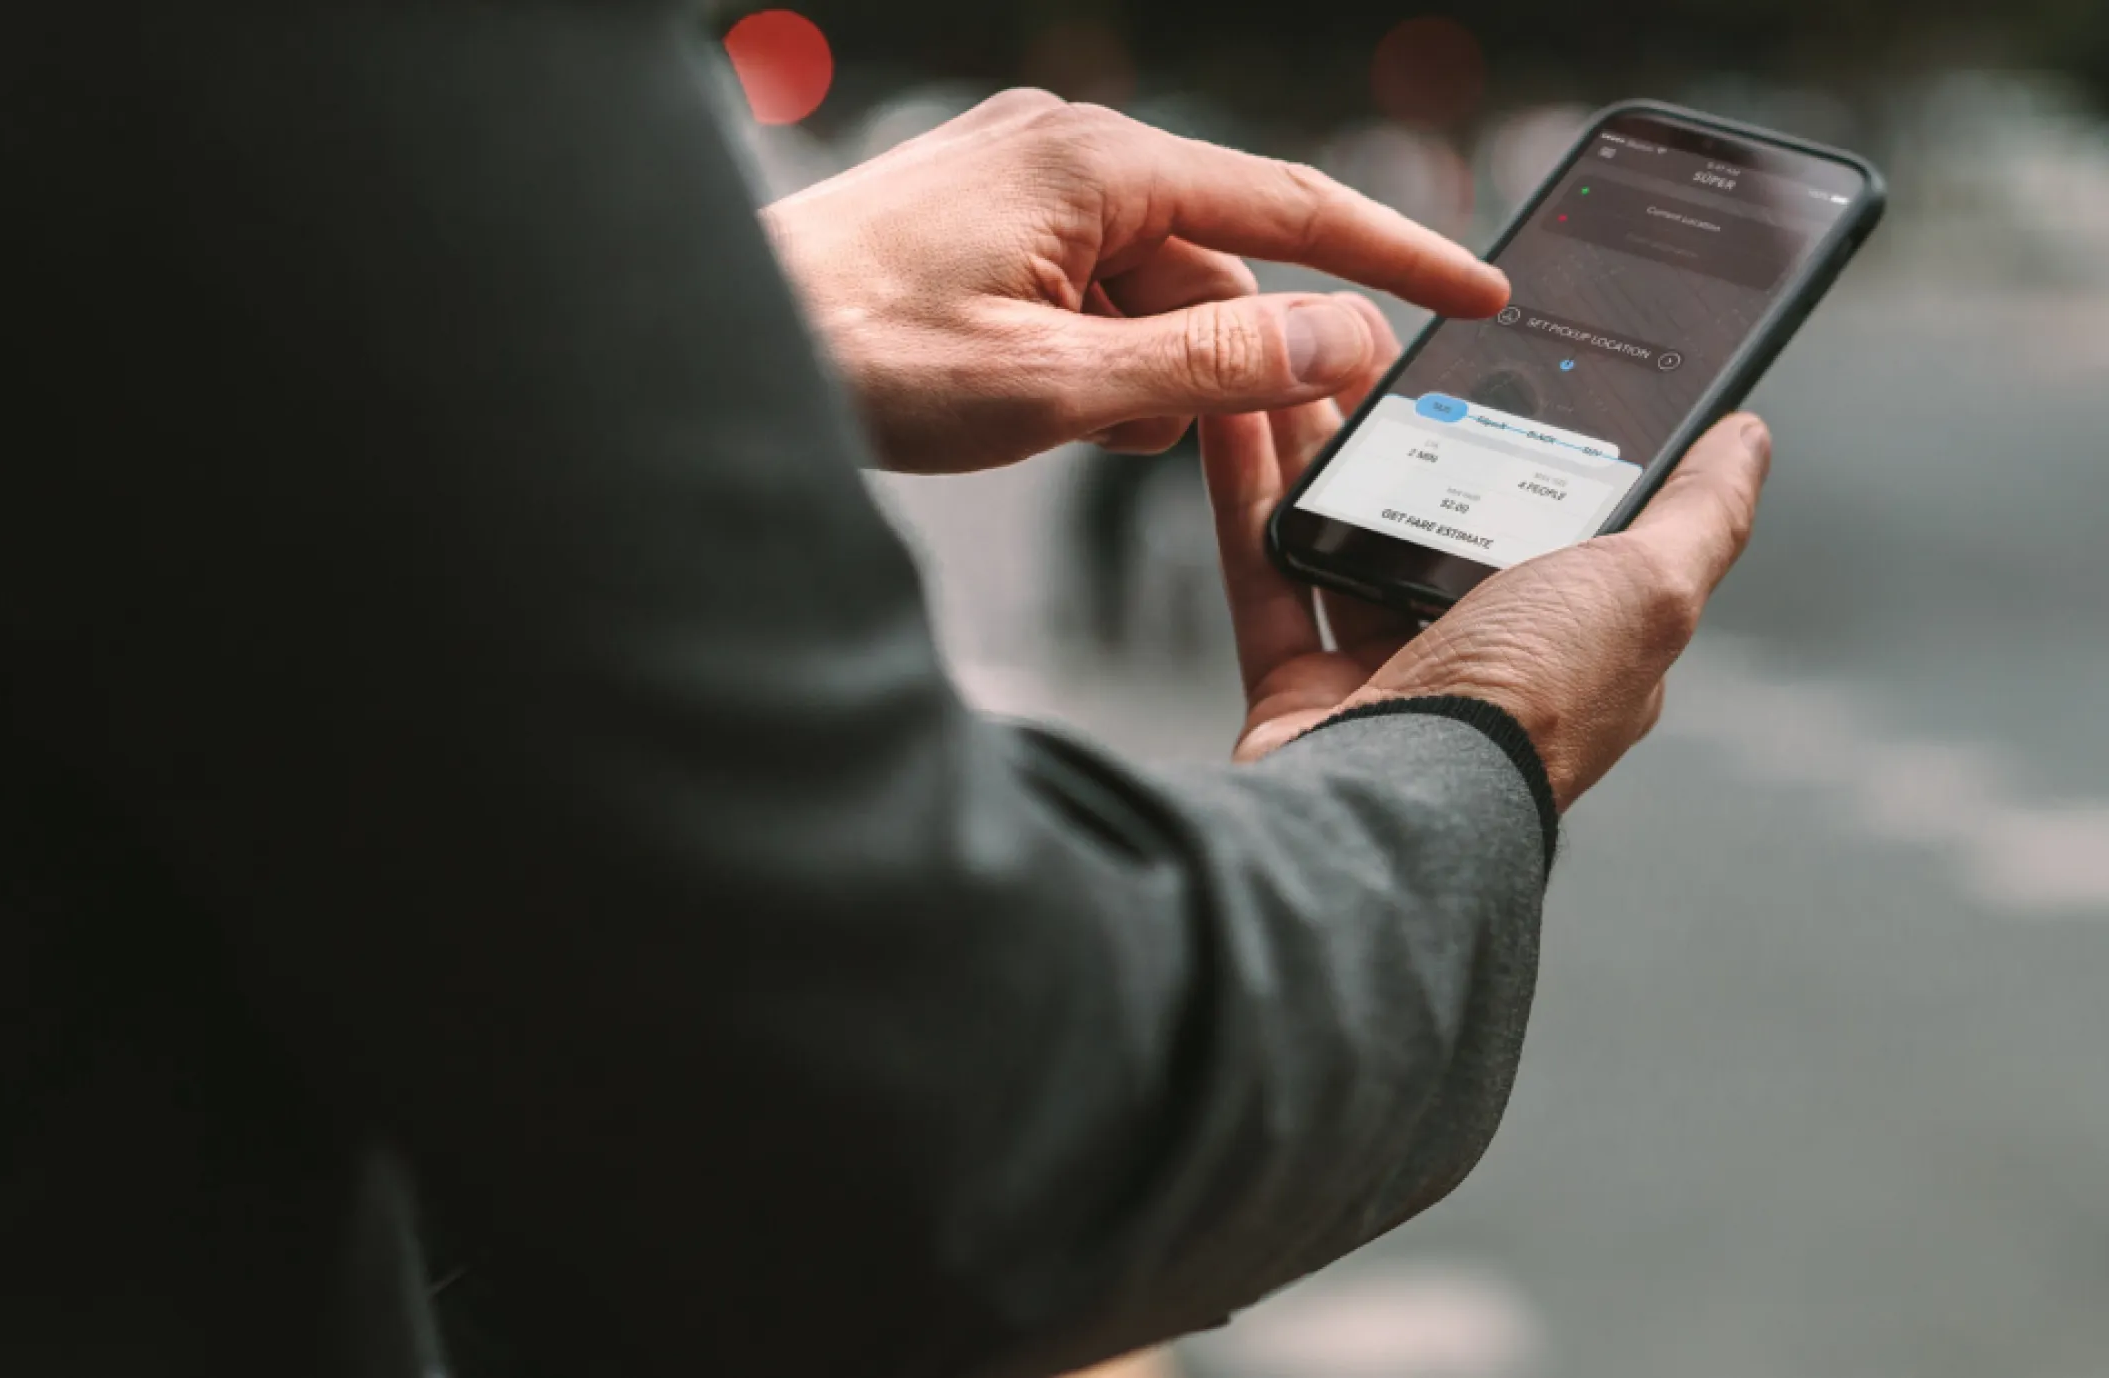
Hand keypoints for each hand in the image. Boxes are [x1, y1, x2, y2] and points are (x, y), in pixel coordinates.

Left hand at [761, 90, 1506, 473]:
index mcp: (1095, 168)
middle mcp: (1065, 157)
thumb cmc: (849, 351)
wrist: (713, 341)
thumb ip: (1209, 362)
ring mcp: (1020, 189)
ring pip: (1146, 293)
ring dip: (1141, 373)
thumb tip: (1338, 335)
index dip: (1396, 258)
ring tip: (1067, 425)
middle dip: (1218, 362)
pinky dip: (1091, 361)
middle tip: (1188, 440)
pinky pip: (1086, 295)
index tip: (1477, 293)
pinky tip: (1042, 406)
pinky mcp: (985, 230)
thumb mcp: (1051, 383)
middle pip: (1213, 266)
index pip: (1291, 205)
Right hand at [1209, 376, 1771, 812]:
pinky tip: (1237, 418)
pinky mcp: (1298, 689)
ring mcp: (1386, 677)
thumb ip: (1699, 512)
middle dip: (1406, 426)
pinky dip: (1247, 493)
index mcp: (1578, 637)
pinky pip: (1265, 571)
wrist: (1390, 808)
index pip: (1561, 514)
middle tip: (1378, 348)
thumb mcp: (1648, 590)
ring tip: (1300, 362)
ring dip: (1320, 445)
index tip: (1497, 354)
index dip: (1528, 431)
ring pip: (1348, 532)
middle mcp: (1485, 659)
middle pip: (1440, 513)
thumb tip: (1748, 442)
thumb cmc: (1527, 710)